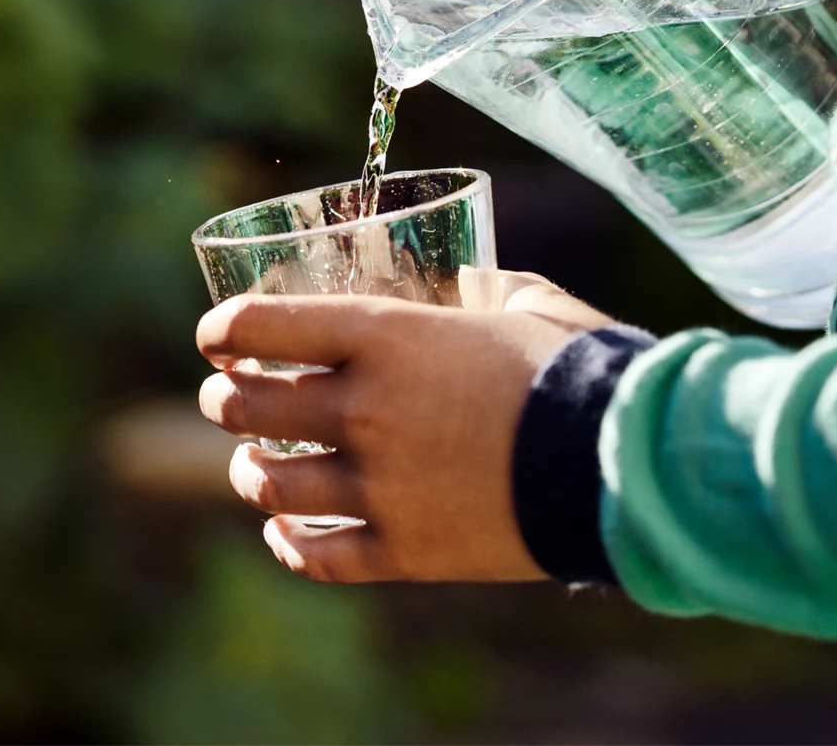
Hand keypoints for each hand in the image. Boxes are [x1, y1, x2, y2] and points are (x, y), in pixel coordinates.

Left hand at [195, 273, 614, 582]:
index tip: (214, 336)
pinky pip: (315, 556)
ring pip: (267, 483)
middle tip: (225, 397)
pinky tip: (289, 532)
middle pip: (245, 406)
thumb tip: (475, 281)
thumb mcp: (526, 305)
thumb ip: (486, 289)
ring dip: (249, 471)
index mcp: (384, 336)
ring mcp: (378, 485)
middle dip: (223, 399)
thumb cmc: (580, 370)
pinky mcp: (403, 550)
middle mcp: (364, 409)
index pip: (260, 327)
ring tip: (253, 465)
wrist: (622, 464)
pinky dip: (290, 543)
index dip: (222, 330)